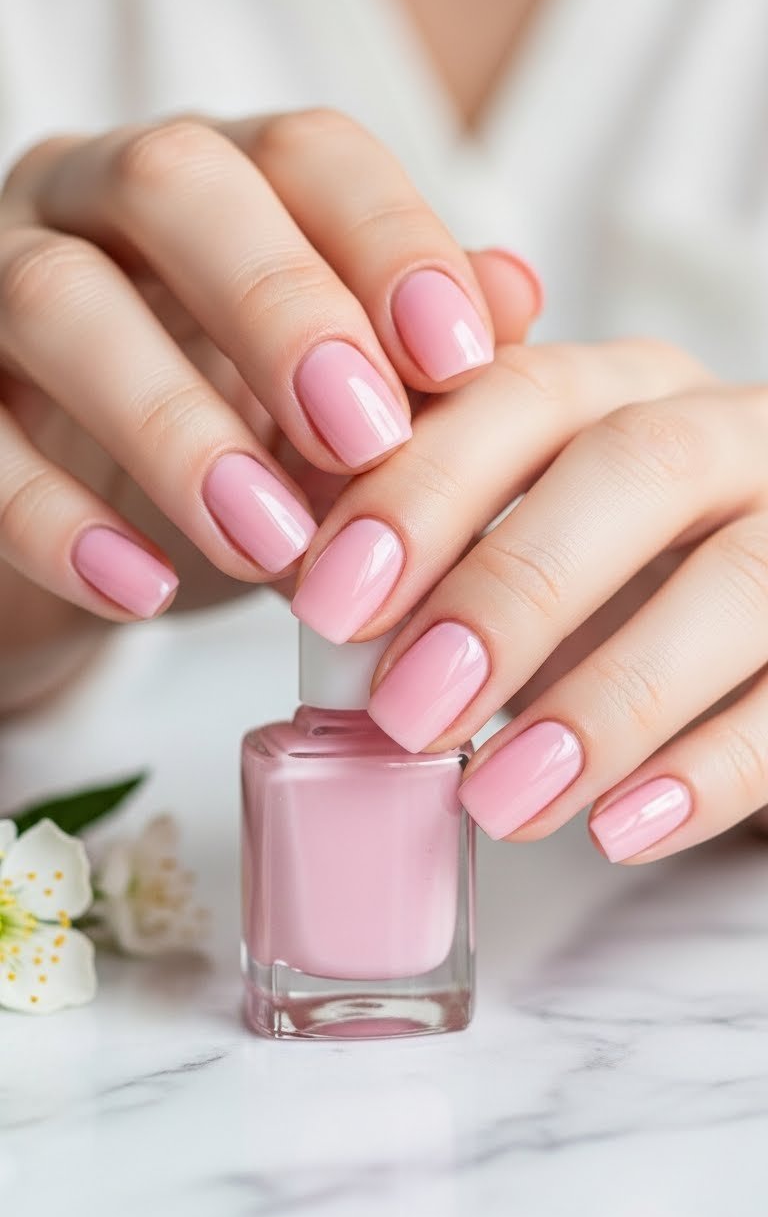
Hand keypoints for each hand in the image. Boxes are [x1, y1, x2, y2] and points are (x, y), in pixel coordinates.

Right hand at [0, 111, 539, 681]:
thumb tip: (516, 293)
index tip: (460, 360)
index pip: (307, 153)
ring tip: (268, 543)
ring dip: (176, 424)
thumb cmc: (240, 445)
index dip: (389, 242)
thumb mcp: (337, 409)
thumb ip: (417, 359)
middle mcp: (100, 198)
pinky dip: (55, 519)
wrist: (97, 530)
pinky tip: (141, 587)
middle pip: (176, 182)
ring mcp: (1, 280)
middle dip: (280, 306)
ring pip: (58, 301)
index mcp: (224, 181)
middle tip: (361, 438)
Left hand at [292, 339, 767, 862]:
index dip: (422, 489)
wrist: (753, 627)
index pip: (520, 393)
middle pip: (635, 469)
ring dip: (608, 698)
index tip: (329, 598)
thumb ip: (410, 524)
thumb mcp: (508, 534)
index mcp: (619, 387)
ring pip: (737, 584)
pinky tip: (618, 830)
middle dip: (512, 587)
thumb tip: (278, 543)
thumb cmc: (603, 577)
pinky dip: (712, 772)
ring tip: (499, 798)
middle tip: (408, 709)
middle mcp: (725, 432)